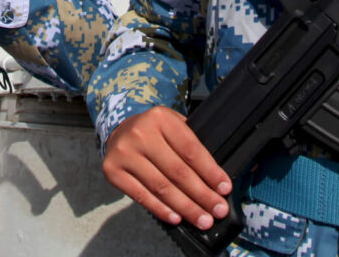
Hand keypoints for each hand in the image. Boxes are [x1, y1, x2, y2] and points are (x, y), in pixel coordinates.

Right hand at [102, 107, 231, 229]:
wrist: (118, 131)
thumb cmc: (154, 132)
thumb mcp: (173, 126)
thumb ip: (191, 146)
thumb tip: (216, 182)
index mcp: (160, 118)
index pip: (191, 150)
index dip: (210, 172)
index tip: (224, 189)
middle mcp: (140, 134)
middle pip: (177, 171)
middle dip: (202, 195)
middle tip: (218, 210)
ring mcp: (124, 153)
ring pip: (161, 187)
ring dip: (186, 207)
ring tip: (203, 220)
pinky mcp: (113, 171)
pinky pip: (142, 196)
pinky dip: (161, 209)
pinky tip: (177, 218)